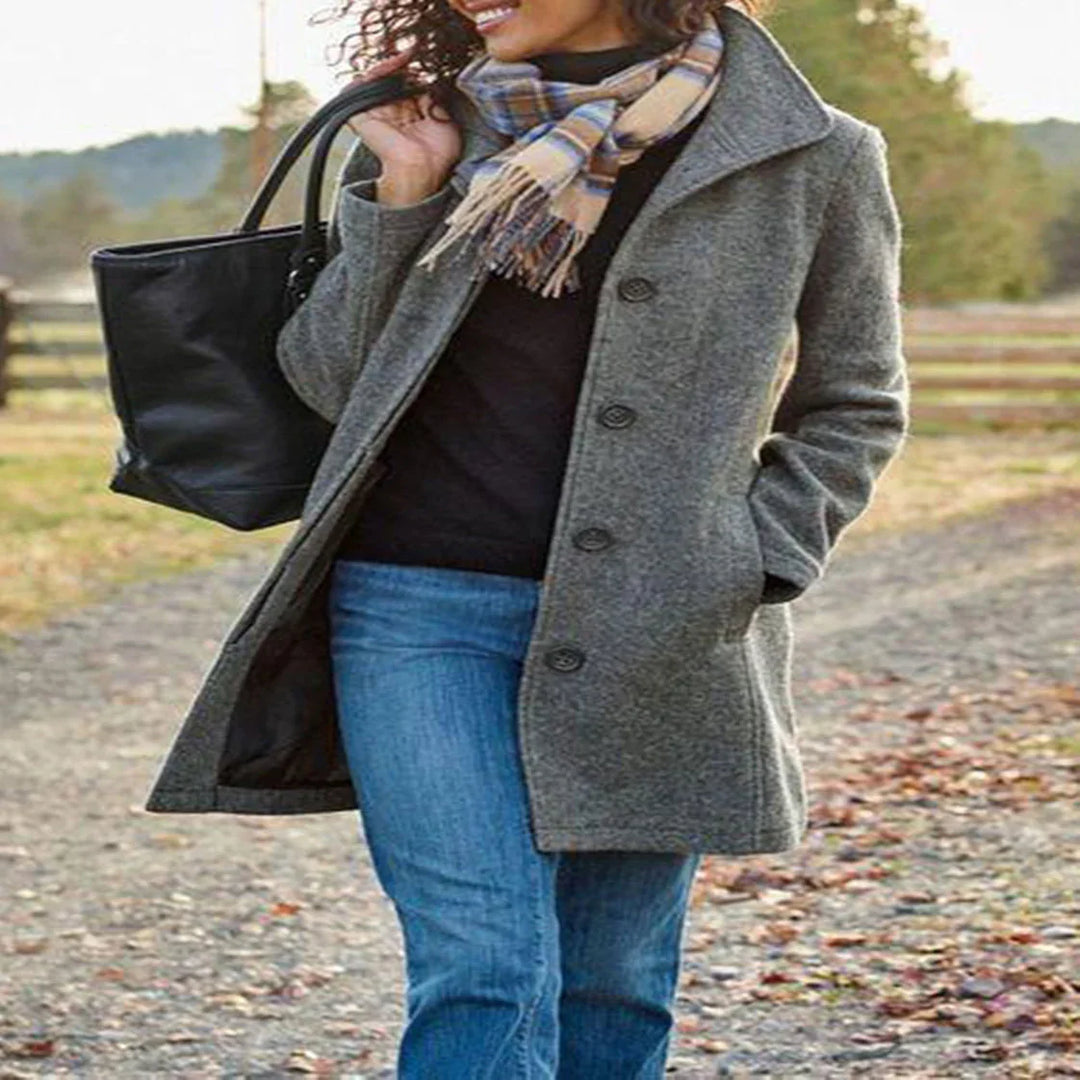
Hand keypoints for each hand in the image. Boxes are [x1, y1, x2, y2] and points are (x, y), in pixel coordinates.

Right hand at [342, 46, 461, 199]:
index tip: (420, 58)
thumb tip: (425, 78)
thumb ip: (432, 98)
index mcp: (407, 118)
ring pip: (374, 81)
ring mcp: (375, 115)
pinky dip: (373, 73)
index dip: (411, 71)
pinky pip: (359, 88)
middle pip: (390, 81)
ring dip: (388, 66)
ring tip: (402, 58)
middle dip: (400, 66)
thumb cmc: (437, 154)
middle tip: (412, 53)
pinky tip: (391, 66)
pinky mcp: (361, 117)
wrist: (423, 169)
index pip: (404, 86)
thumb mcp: (443, 119)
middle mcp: (391, 115)